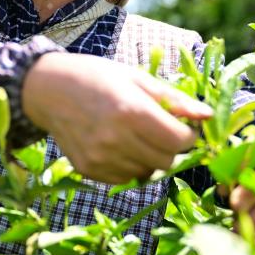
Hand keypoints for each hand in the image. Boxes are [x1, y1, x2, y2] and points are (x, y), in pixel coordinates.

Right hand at [21, 52, 211, 183]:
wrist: (48, 89)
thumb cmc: (97, 76)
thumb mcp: (137, 79)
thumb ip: (173, 99)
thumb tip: (206, 115)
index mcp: (132, 111)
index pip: (179, 141)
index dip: (188, 135)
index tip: (184, 127)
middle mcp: (116, 139)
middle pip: (166, 161)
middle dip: (171, 148)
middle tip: (161, 131)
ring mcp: (100, 157)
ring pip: (147, 172)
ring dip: (150, 157)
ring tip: (136, 135)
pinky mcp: (88, 169)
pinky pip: (125, 178)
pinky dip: (130, 165)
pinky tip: (119, 145)